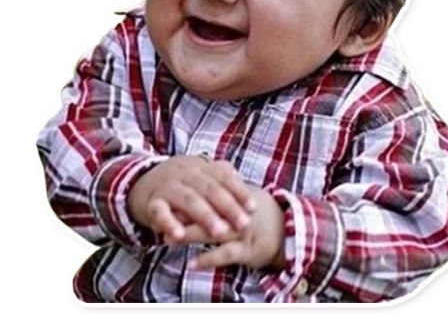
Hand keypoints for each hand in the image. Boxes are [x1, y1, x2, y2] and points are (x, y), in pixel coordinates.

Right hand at [127, 156, 255, 240]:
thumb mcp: (200, 174)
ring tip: (220, 231)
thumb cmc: (180, 181)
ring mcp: (168, 186)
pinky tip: (179, 236)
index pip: (223, 177)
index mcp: (200, 166)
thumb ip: (221, 177)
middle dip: (228, 207)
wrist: (140, 180)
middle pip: (209, 188)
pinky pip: (160, 212)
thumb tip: (244, 185)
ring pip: (188, 199)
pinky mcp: (152, 201)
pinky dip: (169, 223)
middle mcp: (185, 173)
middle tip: (243, 224)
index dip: (239, 192)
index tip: (253, 208)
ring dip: (205, 215)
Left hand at [169, 186, 285, 270]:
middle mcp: (236, 210)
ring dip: (190, 234)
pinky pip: (226, 254)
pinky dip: (208, 258)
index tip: (165, 197)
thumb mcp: (239, 193)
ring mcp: (241, 230)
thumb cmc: (256, 210)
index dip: (186, 194)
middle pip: (207, 208)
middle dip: (182, 214)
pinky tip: (193, 263)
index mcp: (233, 194)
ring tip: (170, 238)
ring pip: (213, 231)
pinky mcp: (247, 250)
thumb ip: (220, 187)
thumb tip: (195, 184)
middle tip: (161, 217)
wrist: (286, 228)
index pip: (206, 191)